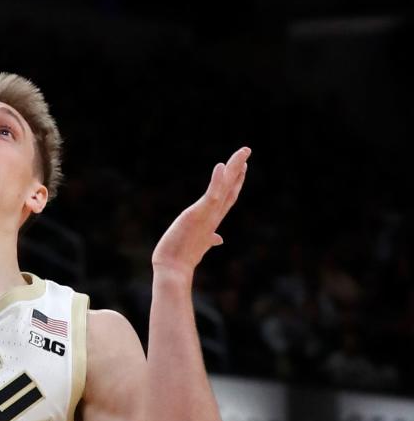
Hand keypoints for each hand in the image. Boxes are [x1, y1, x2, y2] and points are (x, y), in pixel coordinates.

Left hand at [151, 147, 248, 277]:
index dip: (235, 182)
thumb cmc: (182, 257)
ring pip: (225, 188)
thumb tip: (218, 238)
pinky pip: (211, 195)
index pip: (227, 197)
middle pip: (230, 189)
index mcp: (212, 220)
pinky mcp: (198, 214)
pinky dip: (217, 181)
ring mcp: (208, 215)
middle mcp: (213, 216)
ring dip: (233, 169)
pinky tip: (221, 166)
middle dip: (238, 170)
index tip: (242, 167)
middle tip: (246, 151)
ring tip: (242, 153)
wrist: (174, 269)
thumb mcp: (199, 243)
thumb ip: (210, 238)